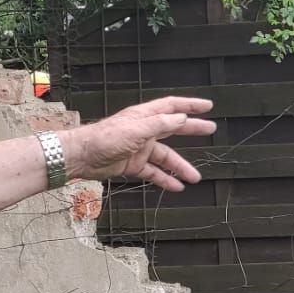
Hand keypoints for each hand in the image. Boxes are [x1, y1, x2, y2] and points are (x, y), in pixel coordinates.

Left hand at [64, 95, 215, 190]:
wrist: (82, 157)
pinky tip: (176, 187)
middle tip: (211, 129)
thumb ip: (160, 124)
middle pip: (173, 128)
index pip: (172, 106)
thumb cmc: (104, 138)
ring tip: (196, 177)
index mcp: (145, 116)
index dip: (190, 105)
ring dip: (180, 167)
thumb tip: (182, 117)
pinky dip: (165, 180)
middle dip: (192, 130)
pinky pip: (154, 173)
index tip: (207, 106)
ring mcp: (139, 148)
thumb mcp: (136, 130)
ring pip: (165, 157)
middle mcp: (144, 130)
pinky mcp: (133, 165)